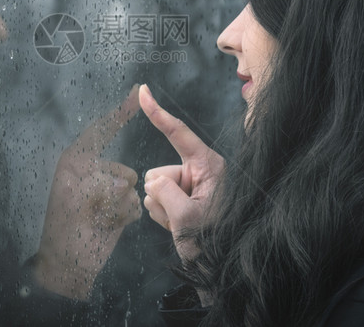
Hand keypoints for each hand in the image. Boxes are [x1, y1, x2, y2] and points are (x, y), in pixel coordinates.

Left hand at [33, 85, 141, 299]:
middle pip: (121, 170)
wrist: (69, 265)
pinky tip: (108, 225)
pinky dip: (124, 216)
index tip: (138, 91)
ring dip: (118, 207)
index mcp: (75, 161)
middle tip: (92, 211)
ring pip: (131, 188)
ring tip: (98, 220)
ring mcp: (106, 190)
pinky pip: (135, 204)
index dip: (120, 112)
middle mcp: (91, 172)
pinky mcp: (118, 207)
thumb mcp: (75, 196)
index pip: (101, 130)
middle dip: (112, 192)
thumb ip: (102, 180)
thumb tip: (126, 184)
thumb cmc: (64, 229)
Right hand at [140, 84, 224, 263]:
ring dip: (163, 210)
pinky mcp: (184, 200)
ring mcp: (192, 187)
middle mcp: (201, 172)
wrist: (220, 274)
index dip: (157, 112)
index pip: (178, 133)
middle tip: (181, 217)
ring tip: (184, 226)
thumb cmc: (213, 245)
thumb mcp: (186, 217)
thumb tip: (152, 183)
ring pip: (154, 189)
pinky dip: (163, 217)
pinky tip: (179, 228)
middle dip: (161, 195)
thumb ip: (163, 191)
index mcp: (208, 166)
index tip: (143, 90)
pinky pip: (157, 201)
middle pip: (159, 171)